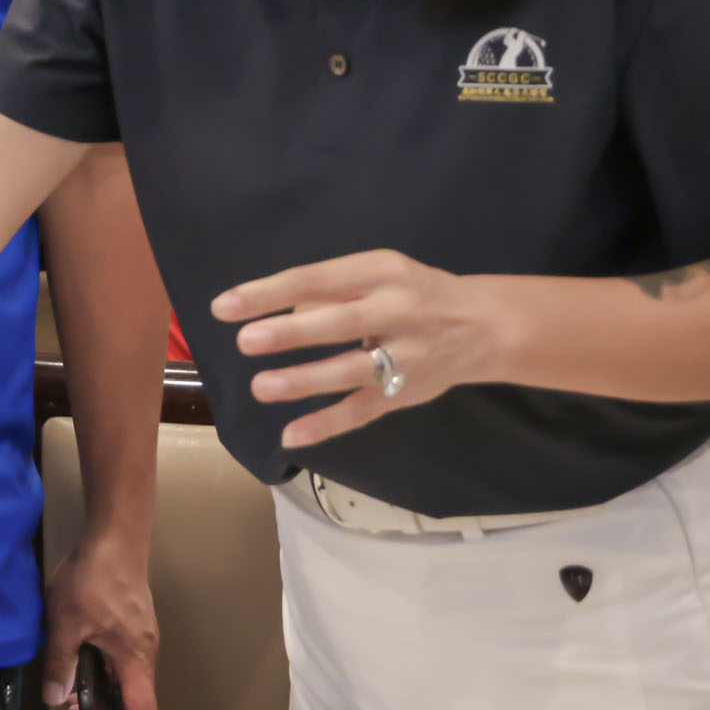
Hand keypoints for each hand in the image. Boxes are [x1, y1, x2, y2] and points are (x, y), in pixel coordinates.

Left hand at [40, 532, 158, 709]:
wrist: (115, 536)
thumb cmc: (93, 578)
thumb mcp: (66, 622)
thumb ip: (59, 663)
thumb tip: (54, 699)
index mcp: (135, 659)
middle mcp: (144, 654)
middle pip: (136, 702)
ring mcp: (139, 639)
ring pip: (127, 681)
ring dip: (102, 694)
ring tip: (68, 691)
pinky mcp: (131, 626)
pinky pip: (121, 663)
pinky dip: (103, 674)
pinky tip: (77, 664)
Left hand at [211, 249, 503, 448]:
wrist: (485, 326)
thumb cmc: (413, 292)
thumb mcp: (377, 273)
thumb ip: (328, 289)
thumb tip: (272, 307)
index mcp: (381, 273)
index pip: (317, 279)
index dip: (269, 293)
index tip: (224, 306)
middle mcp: (398, 312)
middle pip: (340, 323)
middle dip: (291, 333)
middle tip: (247, 341)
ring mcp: (405, 356)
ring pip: (352, 371)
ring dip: (305, 380)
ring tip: (262, 387)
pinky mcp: (406, 394)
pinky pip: (364, 411)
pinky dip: (328, 424)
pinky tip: (292, 435)